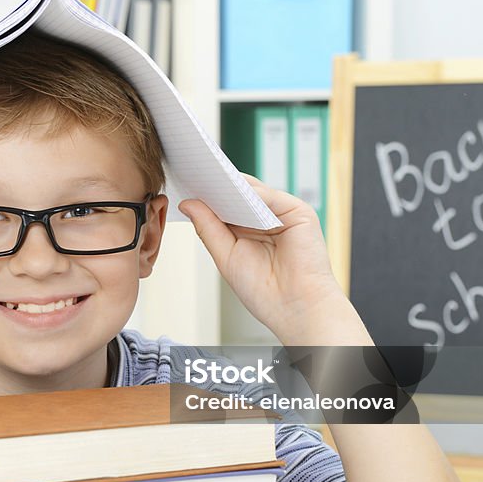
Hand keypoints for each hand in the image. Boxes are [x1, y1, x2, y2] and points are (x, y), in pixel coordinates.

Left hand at [179, 176, 357, 343]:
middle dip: (216, 185)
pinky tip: (237, 193)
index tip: (183, 183)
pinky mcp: (299, 213)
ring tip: (208, 178)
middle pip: (238, 193)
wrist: (295, 308)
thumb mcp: (226, 256)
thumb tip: (187, 203)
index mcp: (247, 229)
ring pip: (253, 191)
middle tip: (192, 173)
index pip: (224, 203)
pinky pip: (272, 196)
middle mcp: (265, 218)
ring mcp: (282, 213)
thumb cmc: (263, 289)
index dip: (205, 194)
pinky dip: (254, 194)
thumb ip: (208, 228)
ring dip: (232, 185)